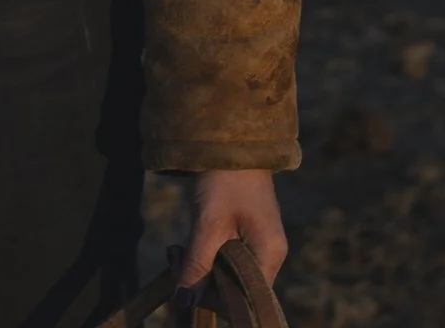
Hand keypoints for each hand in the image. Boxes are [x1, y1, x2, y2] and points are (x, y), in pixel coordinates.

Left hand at [180, 169, 286, 291]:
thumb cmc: (224, 181)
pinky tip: (187, 245)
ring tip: (176, 250)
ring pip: (228, 271)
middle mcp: (270, 253)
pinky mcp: (248, 232)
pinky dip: (206, 253)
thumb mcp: (208, 223)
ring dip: (200, 266)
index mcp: (269, 254)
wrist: (230, 143)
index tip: (186, 283)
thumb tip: (186, 301)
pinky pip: (227, 256)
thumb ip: (198, 263)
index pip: (245, 297)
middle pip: (237, 286)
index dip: (215, 297)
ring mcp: (260, 242)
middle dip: (202, 279)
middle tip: (174, 257)